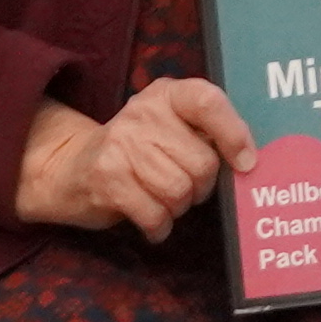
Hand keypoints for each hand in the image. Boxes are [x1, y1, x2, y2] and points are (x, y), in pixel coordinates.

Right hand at [16, 76, 253, 240]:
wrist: (71, 166)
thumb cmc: (138, 151)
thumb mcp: (171, 128)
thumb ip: (206, 134)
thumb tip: (249, 163)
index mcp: (168, 94)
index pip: (208, 101)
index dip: (233, 133)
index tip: (246, 163)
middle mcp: (144, 112)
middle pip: (202, 162)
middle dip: (202, 187)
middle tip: (186, 187)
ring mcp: (122, 143)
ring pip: (180, 191)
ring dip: (179, 208)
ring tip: (163, 200)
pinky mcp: (106, 177)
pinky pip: (155, 214)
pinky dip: (159, 227)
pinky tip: (152, 221)